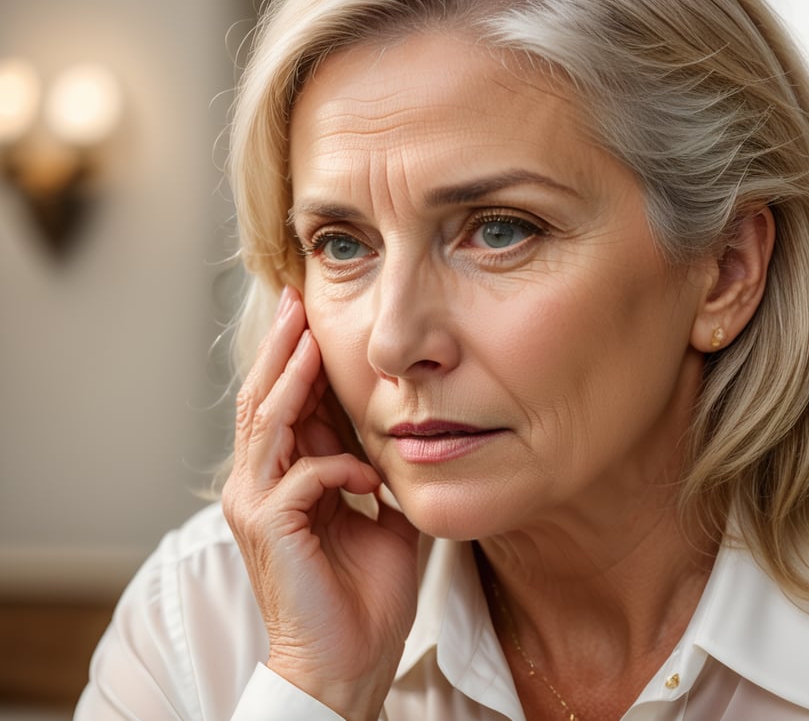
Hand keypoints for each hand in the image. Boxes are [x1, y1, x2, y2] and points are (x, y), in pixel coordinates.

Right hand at [222, 286, 419, 719]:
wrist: (349, 662)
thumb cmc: (365, 595)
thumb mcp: (380, 515)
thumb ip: (377, 471)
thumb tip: (396, 434)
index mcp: (285, 480)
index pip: (286, 406)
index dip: (299, 361)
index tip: (316, 317)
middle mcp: (259, 486)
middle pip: (264, 400)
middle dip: (284, 349)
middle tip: (297, 301)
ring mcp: (258, 505)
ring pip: (268, 423)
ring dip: (292, 377)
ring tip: (310, 335)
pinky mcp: (269, 527)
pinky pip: (303, 475)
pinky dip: (339, 466)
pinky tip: (370, 477)